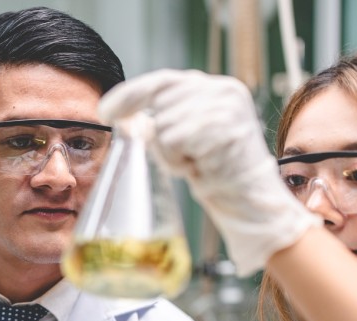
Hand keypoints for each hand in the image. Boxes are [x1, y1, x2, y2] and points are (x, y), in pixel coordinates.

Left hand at [99, 69, 319, 276]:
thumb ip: (167, 120)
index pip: (163, 81)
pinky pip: (174, 141)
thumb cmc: (218, 175)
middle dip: (160, 138)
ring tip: (198, 165)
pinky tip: (202, 169)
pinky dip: (180, 162)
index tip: (105, 112)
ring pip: (164, 126)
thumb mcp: (190, 139)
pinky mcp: (225, 128)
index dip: (130, 95)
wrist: (252, 204)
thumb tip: (128, 120)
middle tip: (186, 160)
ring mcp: (227, 108)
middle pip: (160, 104)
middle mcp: (225, 91)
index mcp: (217, 89)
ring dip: (172, 155)